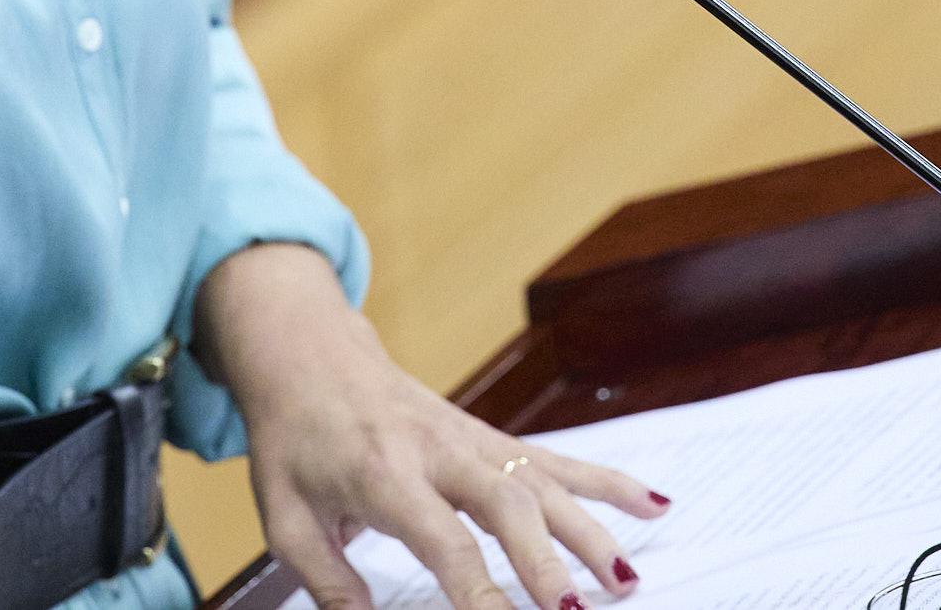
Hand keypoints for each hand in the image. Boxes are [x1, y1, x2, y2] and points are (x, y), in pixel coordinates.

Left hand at [200, 245, 666, 609]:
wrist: (308, 355)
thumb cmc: (294, 440)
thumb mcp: (284, 517)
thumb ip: (328, 580)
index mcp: (383, 473)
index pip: (442, 537)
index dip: (478, 589)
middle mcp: (438, 451)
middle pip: (507, 504)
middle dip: (547, 559)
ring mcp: (471, 439)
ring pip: (543, 481)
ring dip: (591, 529)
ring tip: (628, 579)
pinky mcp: (489, 437)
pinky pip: (555, 460)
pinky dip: (607, 482)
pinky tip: (655, 504)